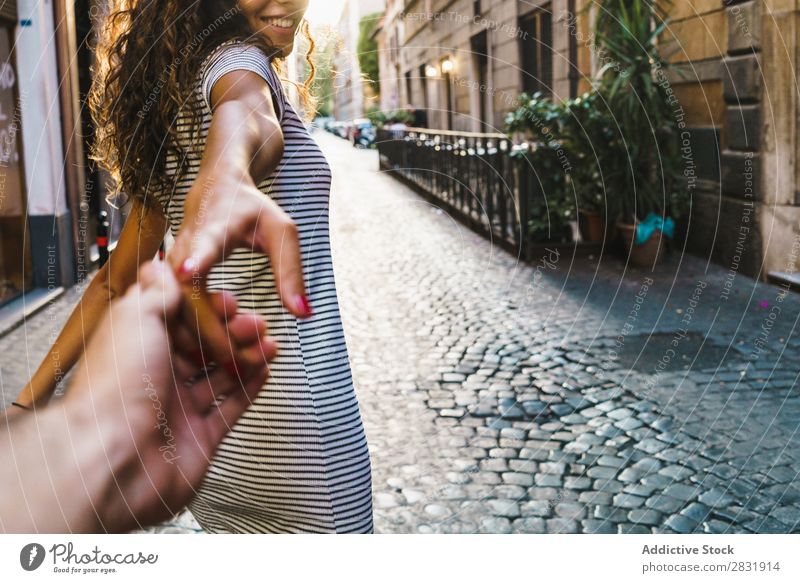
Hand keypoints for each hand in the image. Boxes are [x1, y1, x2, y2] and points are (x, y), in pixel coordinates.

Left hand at [63, 259, 275, 531]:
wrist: (116, 457)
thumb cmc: (117, 387)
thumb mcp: (137, 318)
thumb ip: (157, 291)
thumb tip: (162, 266)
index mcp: (138, 346)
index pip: (179, 320)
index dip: (206, 308)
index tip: (228, 300)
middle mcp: (156, 376)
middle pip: (203, 347)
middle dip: (233, 331)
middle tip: (256, 323)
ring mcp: (178, 408)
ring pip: (220, 375)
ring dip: (247, 356)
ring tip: (268, 344)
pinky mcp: (199, 437)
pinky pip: (230, 408)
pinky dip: (249, 390)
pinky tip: (264, 372)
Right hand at [168, 174, 311, 369]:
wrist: (217, 190)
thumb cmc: (252, 210)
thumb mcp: (281, 232)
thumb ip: (291, 271)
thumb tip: (304, 314)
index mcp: (213, 228)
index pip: (203, 243)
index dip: (197, 258)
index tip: (188, 272)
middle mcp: (184, 248)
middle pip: (190, 295)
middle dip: (214, 332)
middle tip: (242, 366)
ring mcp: (171, 266)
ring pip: (178, 311)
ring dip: (205, 342)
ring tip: (237, 369)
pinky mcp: (167, 282)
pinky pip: (177, 315)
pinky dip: (198, 339)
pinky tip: (221, 360)